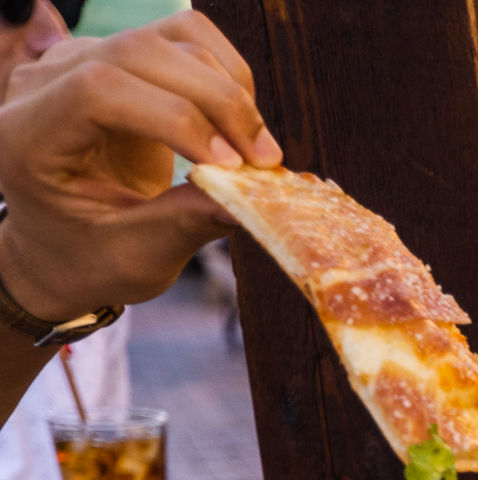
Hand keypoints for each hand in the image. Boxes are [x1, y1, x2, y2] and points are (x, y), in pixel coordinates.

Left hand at [0, 15, 274, 323]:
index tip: (230, 168)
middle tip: (263, 160)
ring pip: (172, 38)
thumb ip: (184, 225)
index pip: (98, 89)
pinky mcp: (118, 57)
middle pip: (140, 51)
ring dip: (230, 88)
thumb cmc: (88, 257)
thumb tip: (250, 198)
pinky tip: (239, 124)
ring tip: (256, 147)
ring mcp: (80, 61)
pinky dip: (228, 75)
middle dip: (217, 100)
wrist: (64, 243)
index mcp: (27, 136)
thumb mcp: (134, 258)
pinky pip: (186, 39)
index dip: (175, 117)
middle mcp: (45, 84)